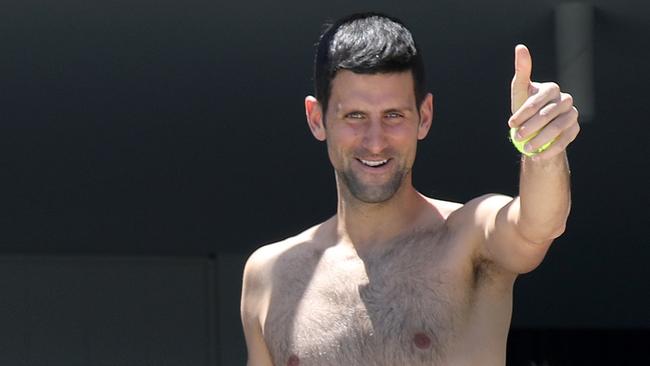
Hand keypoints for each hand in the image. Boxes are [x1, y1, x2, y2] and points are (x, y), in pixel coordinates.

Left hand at [508, 44, 579, 160]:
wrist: (535, 130)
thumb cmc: (525, 108)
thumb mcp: (520, 91)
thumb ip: (521, 71)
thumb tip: (520, 46)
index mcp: (551, 89)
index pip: (538, 100)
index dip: (523, 112)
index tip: (510, 124)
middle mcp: (565, 99)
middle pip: (548, 114)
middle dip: (531, 127)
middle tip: (517, 137)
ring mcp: (572, 114)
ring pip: (558, 127)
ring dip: (541, 140)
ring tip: (526, 149)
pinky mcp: (575, 129)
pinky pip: (566, 139)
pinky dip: (551, 149)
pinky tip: (537, 156)